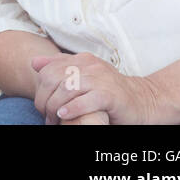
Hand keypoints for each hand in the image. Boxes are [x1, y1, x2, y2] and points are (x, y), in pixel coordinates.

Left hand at [31, 53, 163, 124]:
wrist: (144, 101)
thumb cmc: (110, 92)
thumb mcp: (84, 76)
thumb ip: (60, 67)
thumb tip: (34, 62)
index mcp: (82, 60)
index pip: (49, 69)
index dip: (41, 88)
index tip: (41, 105)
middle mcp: (90, 66)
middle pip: (54, 79)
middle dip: (45, 99)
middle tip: (45, 115)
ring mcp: (101, 79)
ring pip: (67, 89)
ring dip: (55, 106)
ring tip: (54, 119)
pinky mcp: (110, 95)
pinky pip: (85, 100)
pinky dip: (72, 108)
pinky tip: (64, 115)